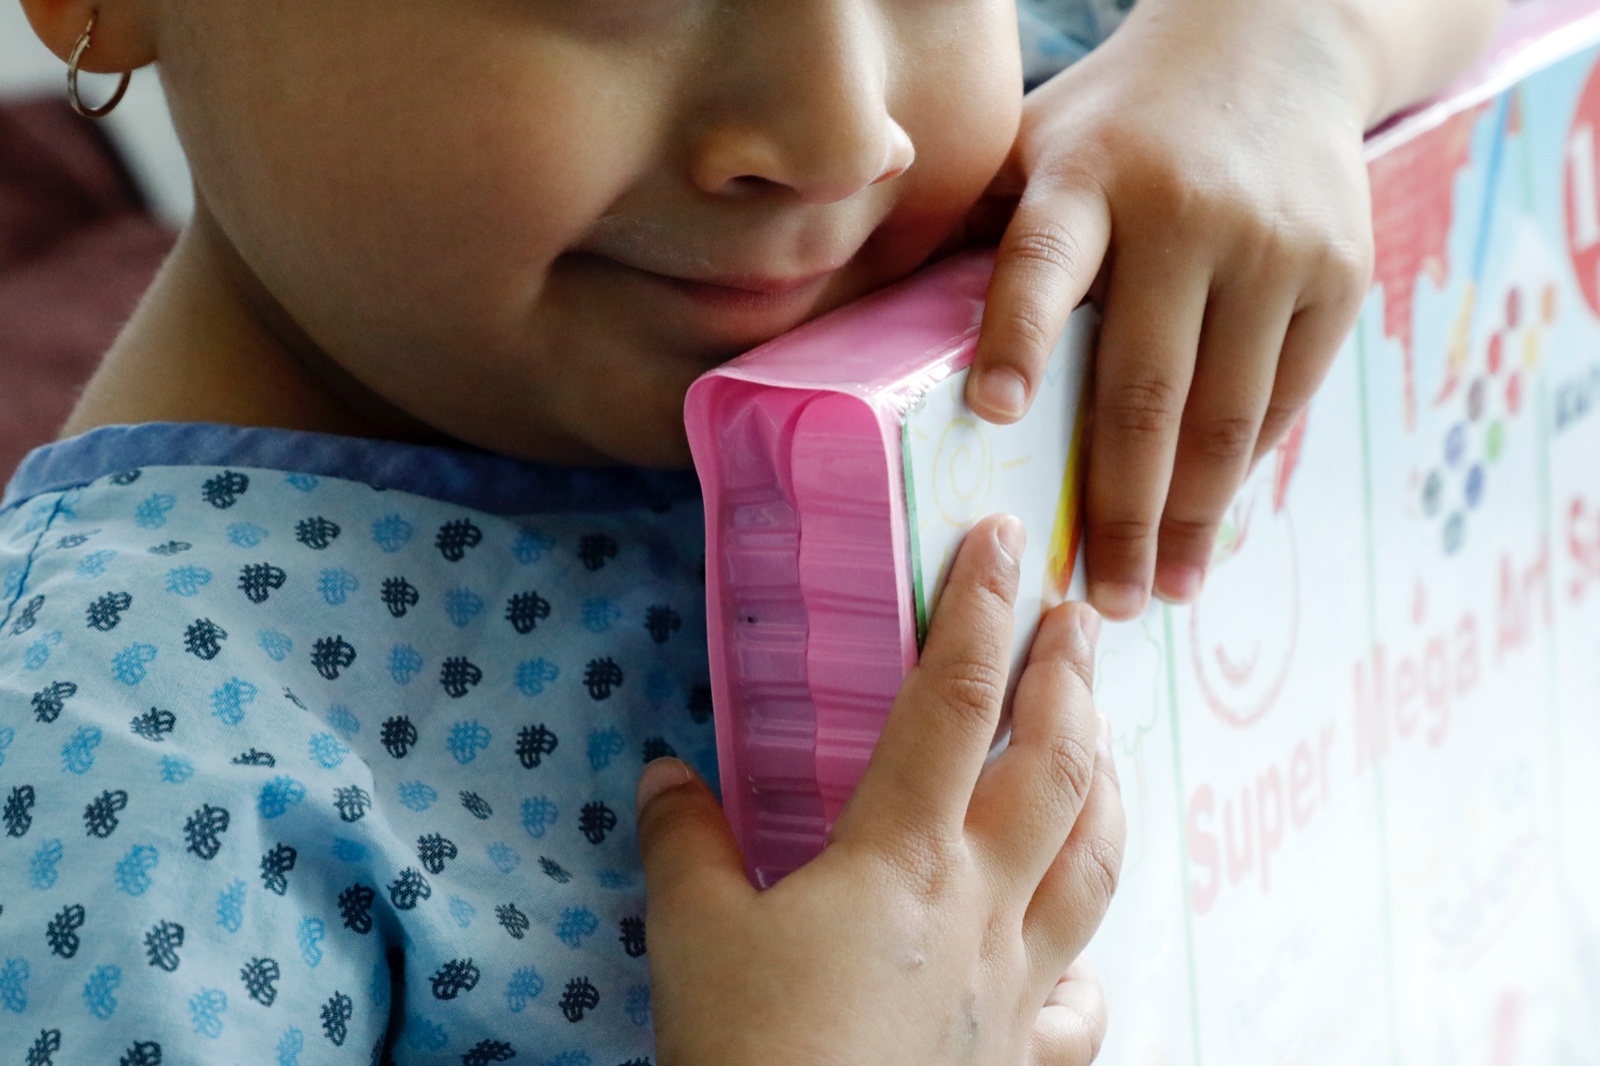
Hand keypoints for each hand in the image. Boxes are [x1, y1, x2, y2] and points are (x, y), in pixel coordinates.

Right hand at [637, 516, 1123, 1064]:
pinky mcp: (1022, 1060)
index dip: (979, 612)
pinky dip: (1087, 962)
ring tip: (1105, 740)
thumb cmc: (749, 1055)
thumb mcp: (691, 938)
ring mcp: (1016, 988)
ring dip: (1108, 787)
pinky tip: (1078, 951)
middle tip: (1079, 617)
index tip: (999, 540)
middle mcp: (981, 910)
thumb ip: (684, 843)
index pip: (954, 705)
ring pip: (1095, 865)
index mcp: (902, 861)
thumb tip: (665, 773)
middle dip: (1073, 681)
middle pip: (1056, 770)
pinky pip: (1080, 1003)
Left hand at [964, 0, 1375, 618]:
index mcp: (1086, 180)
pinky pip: (1284, 399)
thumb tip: (887, 349)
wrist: (1276, 43)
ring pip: (1226, 414)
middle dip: (1120, 507)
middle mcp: (1187, 214)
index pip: (1042, 265)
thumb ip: (979, 230)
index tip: (992, 413)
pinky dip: (1241, 469)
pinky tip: (1208, 521)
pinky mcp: (1338, 275)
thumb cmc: (1121, 122)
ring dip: (1189, 517)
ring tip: (1158, 588)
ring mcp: (1273, 248)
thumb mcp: (1038, 144)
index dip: (1016, 336)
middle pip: (1147, 386)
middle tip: (1100, 598)